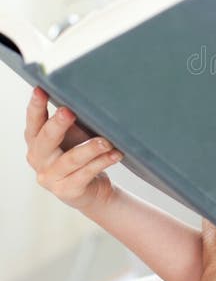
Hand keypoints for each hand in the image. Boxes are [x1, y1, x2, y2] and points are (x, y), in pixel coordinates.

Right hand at [24, 87, 122, 209]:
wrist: (93, 190)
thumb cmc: (81, 155)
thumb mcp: (74, 135)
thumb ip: (72, 120)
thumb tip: (85, 94)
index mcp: (36, 141)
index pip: (33, 122)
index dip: (35, 106)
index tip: (41, 90)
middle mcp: (38, 159)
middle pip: (45, 140)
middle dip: (57, 124)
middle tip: (68, 112)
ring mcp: (51, 177)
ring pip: (70, 159)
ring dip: (90, 148)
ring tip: (106, 141)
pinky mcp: (67, 191)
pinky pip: (86, 173)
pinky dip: (102, 162)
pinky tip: (116, 154)